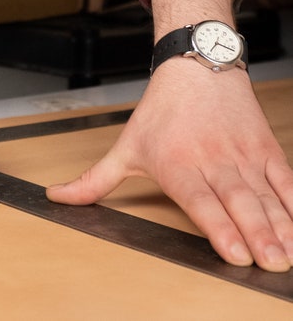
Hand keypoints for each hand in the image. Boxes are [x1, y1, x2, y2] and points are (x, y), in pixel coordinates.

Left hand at [46, 61, 292, 271]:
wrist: (196, 64)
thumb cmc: (162, 109)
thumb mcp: (127, 144)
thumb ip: (95, 180)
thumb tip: (57, 199)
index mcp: (178, 164)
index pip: (201, 201)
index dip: (219, 229)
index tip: (235, 255)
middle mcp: (212, 160)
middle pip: (238, 202)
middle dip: (257, 236)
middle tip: (271, 264)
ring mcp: (242, 154)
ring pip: (265, 195)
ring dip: (280, 227)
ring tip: (286, 256)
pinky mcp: (265, 148)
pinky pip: (285, 179)